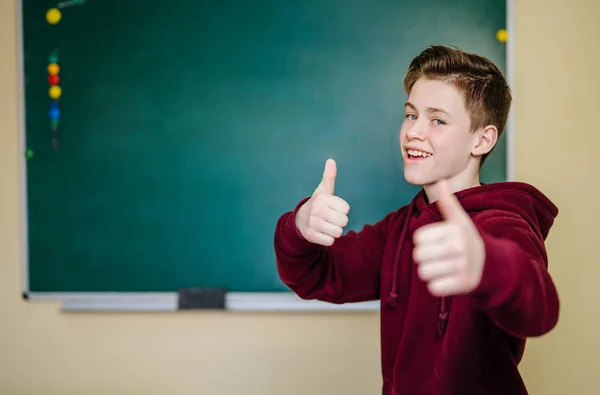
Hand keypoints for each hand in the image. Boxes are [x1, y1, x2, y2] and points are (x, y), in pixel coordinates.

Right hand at [295, 159, 349, 245]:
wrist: (299, 220)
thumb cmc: (317, 204)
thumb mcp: (323, 190)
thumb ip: (329, 177)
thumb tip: (331, 160)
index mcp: (322, 199)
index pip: (346, 209)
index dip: (341, 210)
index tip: (333, 208)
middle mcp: (317, 210)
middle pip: (344, 221)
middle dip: (339, 222)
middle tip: (330, 218)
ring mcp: (313, 224)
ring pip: (338, 233)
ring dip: (334, 231)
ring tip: (326, 225)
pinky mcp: (311, 236)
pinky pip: (330, 241)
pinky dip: (328, 239)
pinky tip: (322, 233)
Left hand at [413, 180, 484, 296]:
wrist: (493, 264)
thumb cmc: (468, 240)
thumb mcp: (459, 221)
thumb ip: (448, 203)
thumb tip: (441, 180)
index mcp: (454, 230)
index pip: (418, 238)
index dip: (424, 241)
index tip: (438, 242)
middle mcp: (460, 247)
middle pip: (418, 255)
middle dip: (425, 257)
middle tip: (439, 257)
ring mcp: (463, 266)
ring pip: (424, 272)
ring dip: (430, 272)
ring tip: (443, 268)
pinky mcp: (465, 285)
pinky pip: (434, 288)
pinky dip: (438, 286)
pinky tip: (448, 280)